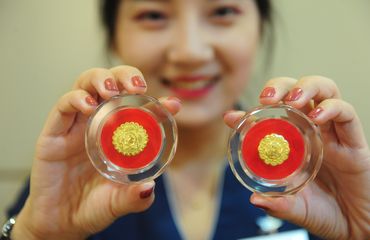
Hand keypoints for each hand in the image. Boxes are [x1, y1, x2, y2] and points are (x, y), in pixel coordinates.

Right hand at [12, 66, 181, 239]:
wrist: (60, 222)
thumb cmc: (93, 206)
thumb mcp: (119, 203)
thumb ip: (134, 198)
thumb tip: (149, 187)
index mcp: (119, 135)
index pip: (140, 108)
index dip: (158, 102)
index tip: (174, 105)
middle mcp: (99, 123)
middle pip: (112, 84)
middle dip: (125, 76)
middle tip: (137, 87)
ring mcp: (76, 125)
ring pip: (86, 84)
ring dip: (101, 79)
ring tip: (111, 90)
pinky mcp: (54, 132)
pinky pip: (63, 106)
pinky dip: (75, 99)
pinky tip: (88, 106)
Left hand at [224, 76, 369, 239]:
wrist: (355, 226)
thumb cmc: (325, 214)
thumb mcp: (295, 209)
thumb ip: (278, 205)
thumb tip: (255, 199)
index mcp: (292, 144)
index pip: (271, 116)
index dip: (250, 112)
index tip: (232, 117)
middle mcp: (311, 132)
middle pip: (296, 92)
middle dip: (280, 87)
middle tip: (267, 99)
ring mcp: (333, 133)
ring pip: (324, 91)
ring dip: (306, 88)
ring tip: (293, 101)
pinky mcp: (354, 141)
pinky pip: (346, 114)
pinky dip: (332, 109)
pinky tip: (317, 118)